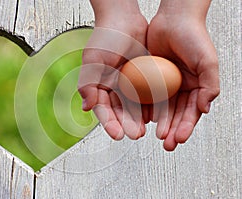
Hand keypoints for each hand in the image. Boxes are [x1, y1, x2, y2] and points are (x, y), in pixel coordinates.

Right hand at [78, 1, 148, 139]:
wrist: (124, 19)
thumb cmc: (105, 37)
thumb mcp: (93, 60)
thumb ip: (88, 84)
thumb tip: (86, 107)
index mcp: (98, 86)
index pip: (103, 109)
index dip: (109, 123)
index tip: (118, 134)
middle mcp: (113, 87)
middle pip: (120, 111)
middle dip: (127, 124)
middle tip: (135, 134)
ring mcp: (128, 83)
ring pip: (134, 106)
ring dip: (140, 119)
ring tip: (146, 128)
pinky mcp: (143, 77)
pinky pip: (147, 94)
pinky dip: (151, 104)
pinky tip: (156, 114)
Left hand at [147, 2, 219, 150]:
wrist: (173, 19)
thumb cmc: (194, 36)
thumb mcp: (207, 61)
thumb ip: (210, 85)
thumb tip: (205, 108)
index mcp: (196, 86)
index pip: (191, 112)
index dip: (185, 126)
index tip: (178, 139)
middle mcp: (181, 87)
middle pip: (176, 114)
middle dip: (171, 130)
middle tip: (165, 143)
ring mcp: (165, 83)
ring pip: (160, 108)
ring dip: (158, 122)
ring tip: (153, 134)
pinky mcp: (151, 77)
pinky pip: (147, 95)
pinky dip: (144, 107)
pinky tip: (141, 117)